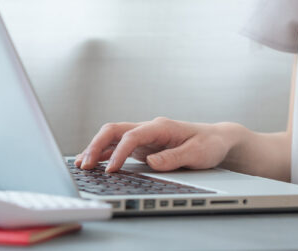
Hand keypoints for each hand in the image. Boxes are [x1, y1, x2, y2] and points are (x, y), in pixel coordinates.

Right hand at [75, 117, 232, 172]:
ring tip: (81, 165)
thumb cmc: (208, 144)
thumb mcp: (197, 153)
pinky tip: (93, 163)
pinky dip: (104, 154)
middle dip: (97, 145)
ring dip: (96, 149)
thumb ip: (174, 157)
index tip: (112, 170)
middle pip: (115, 130)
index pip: (133, 136)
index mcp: (160, 127)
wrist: (216, 139)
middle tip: (85, 164)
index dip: (119, 153)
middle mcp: (149, 128)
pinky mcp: (143, 146)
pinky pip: (118, 146)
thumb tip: (151, 163)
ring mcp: (144, 136)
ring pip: (113, 137)